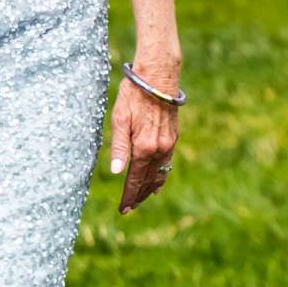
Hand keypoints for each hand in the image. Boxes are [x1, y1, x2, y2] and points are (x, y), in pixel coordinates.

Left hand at [109, 75, 179, 215]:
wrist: (158, 77)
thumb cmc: (133, 95)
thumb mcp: (120, 119)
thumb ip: (119, 147)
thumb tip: (115, 172)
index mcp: (144, 147)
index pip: (135, 179)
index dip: (128, 195)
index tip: (122, 209)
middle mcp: (159, 149)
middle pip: (148, 180)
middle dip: (138, 196)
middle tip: (128, 208)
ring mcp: (168, 144)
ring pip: (159, 174)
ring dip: (150, 188)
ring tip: (141, 199)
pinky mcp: (172, 137)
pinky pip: (167, 163)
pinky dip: (161, 175)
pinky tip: (157, 182)